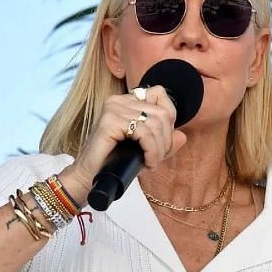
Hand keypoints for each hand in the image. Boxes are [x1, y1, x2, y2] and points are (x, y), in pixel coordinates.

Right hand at [58, 85, 186, 199]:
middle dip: (165, 139)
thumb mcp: (144, 150)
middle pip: (162, 112)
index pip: (159, 94)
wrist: (89, 177)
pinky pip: (144, 133)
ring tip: (151, 162)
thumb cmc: (115, 162)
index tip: (162, 141)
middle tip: (157, 158)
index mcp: (126, 101)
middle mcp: (119, 100)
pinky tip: (147, 163)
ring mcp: (113, 109)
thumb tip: (182, 136)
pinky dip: (151, 151)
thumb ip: (163, 142)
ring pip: (155, 124)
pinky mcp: (109, 122)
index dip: (169, 118)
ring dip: (159, 149)